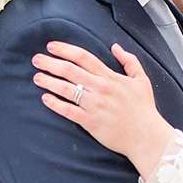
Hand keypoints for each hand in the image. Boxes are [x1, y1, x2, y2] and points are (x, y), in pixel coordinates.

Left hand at [31, 41, 175, 174]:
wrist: (146, 136)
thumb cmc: (144, 109)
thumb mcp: (142, 80)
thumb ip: (129, 61)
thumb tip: (115, 46)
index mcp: (110, 77)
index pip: (83, 57)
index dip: (65, 50)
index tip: (51, 46)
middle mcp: (100, 88)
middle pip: (70, 70)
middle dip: (50, 63)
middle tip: (36, 60)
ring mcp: (94, 105)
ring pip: (66, 89)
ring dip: (49, 81)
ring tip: (37, 77)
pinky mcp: (90, 122)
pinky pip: (68, 111)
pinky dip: (55, 104)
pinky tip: (45, 98)